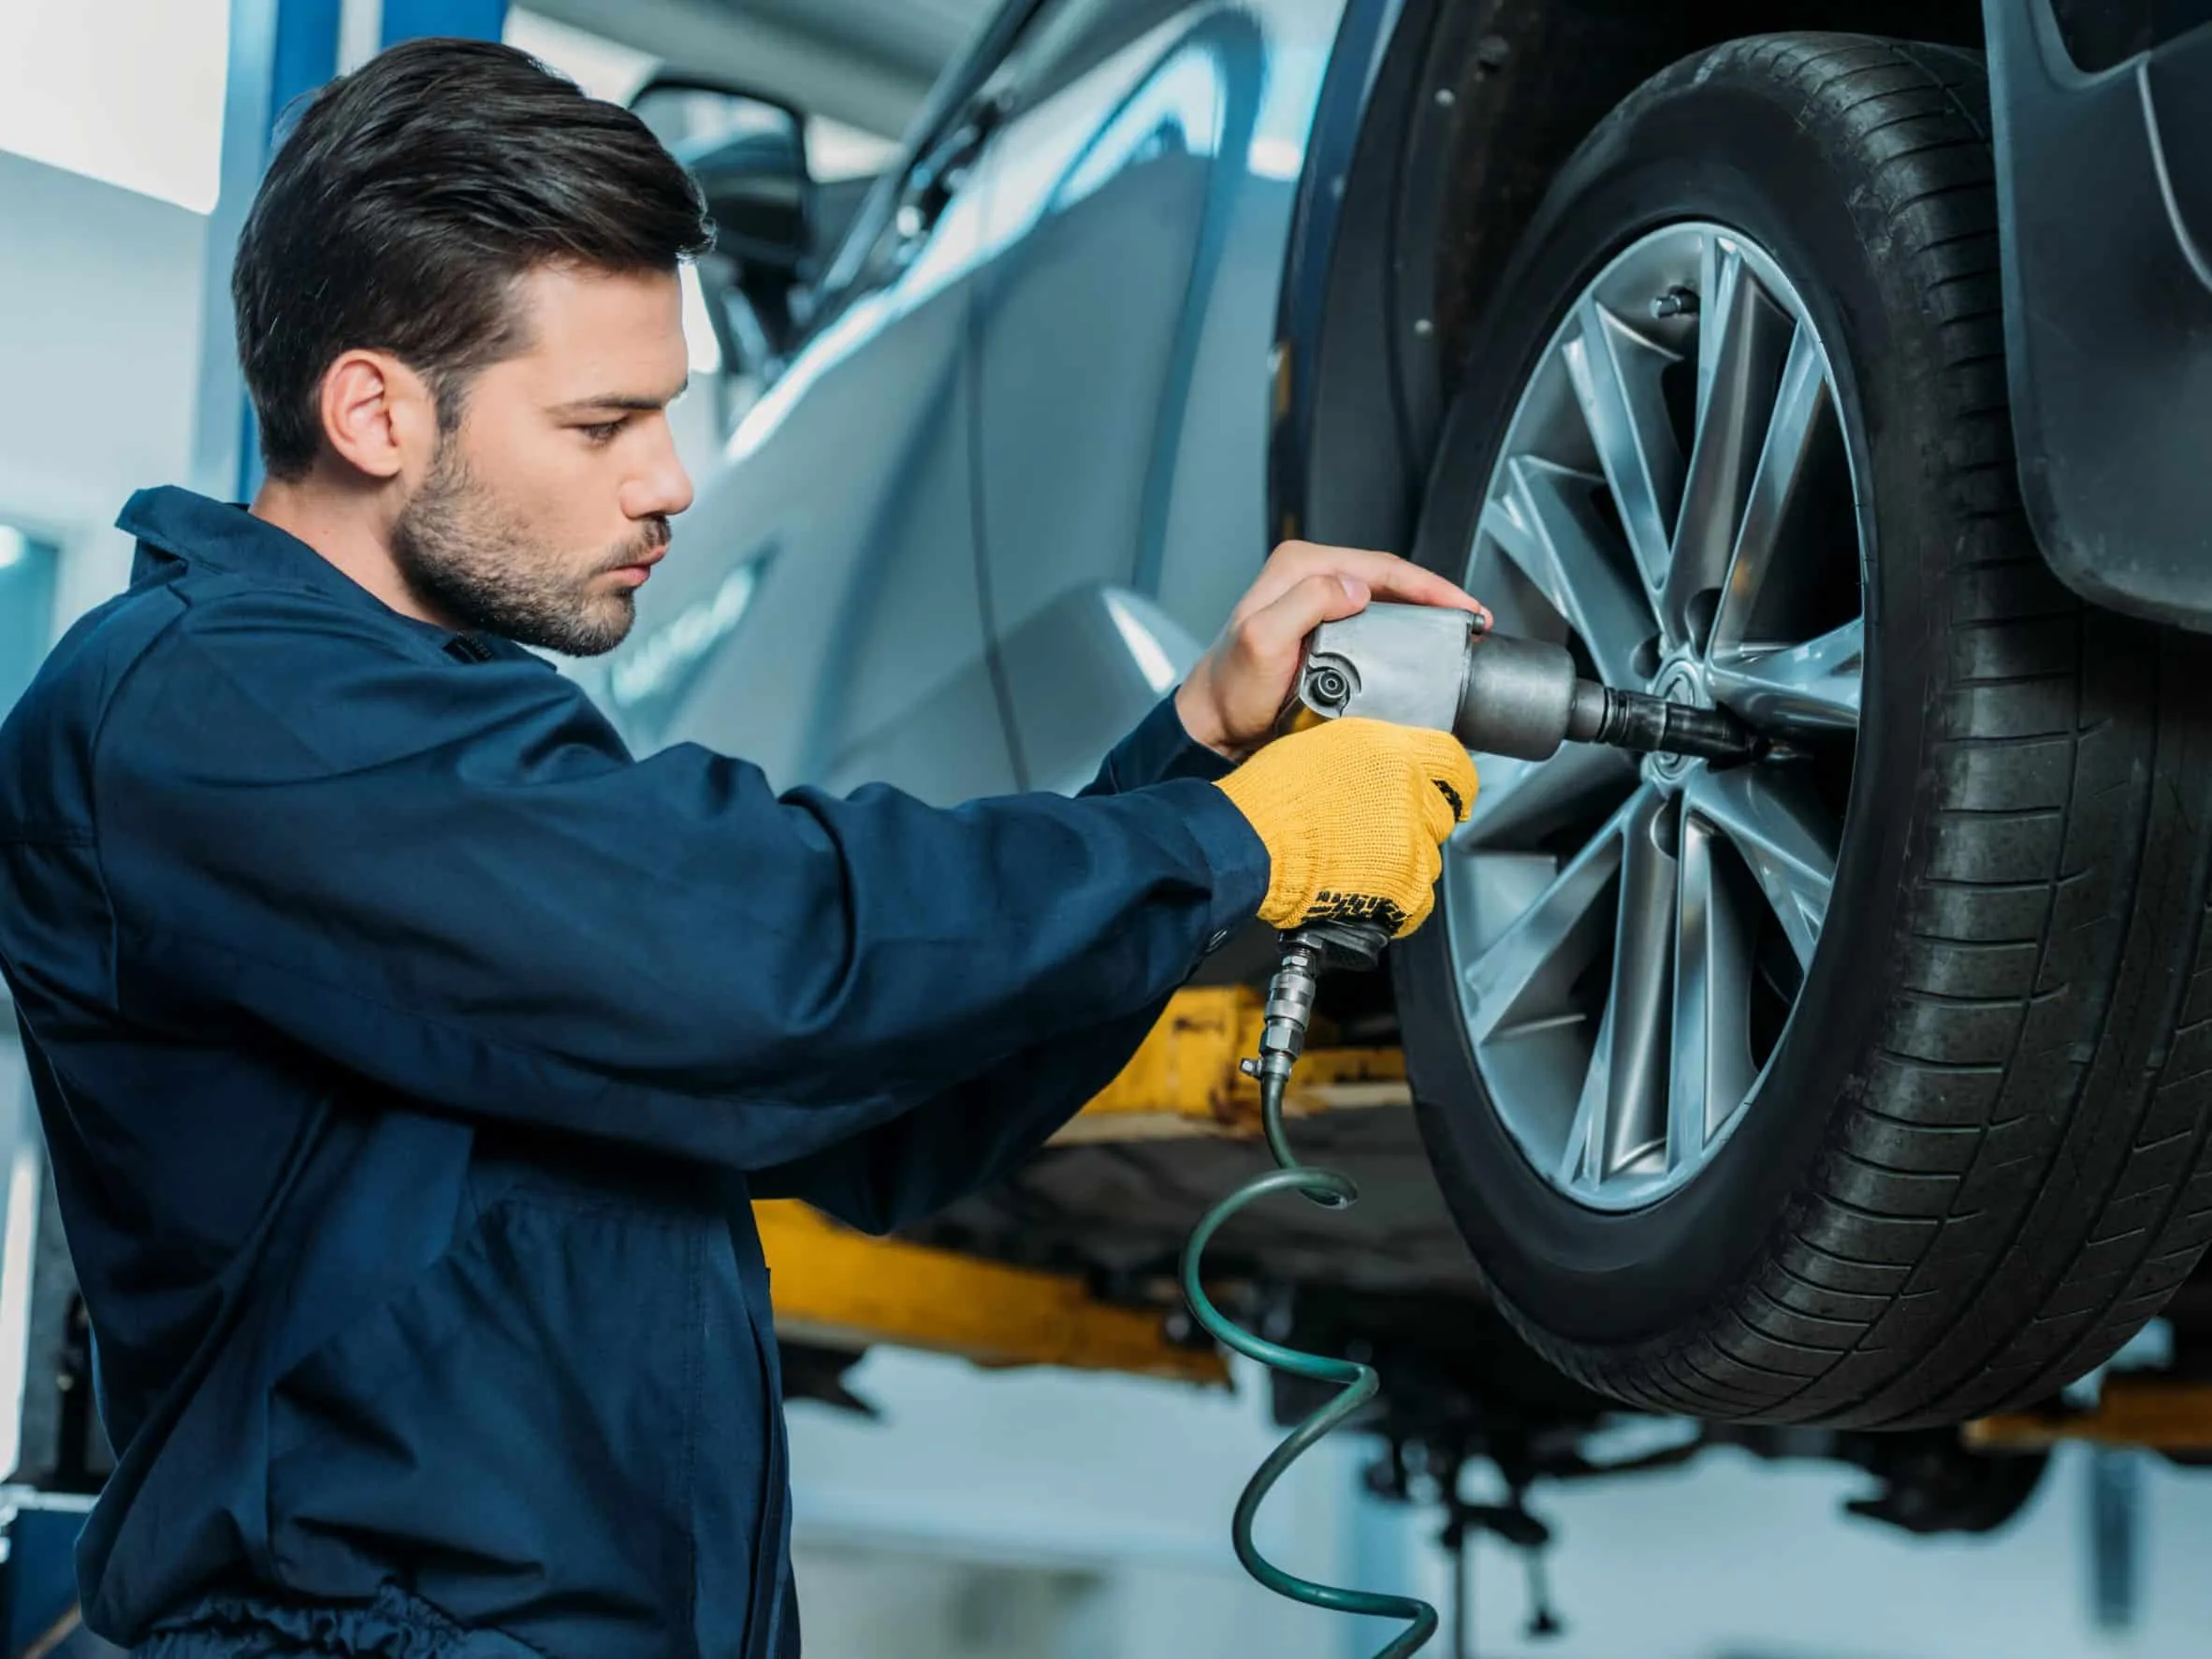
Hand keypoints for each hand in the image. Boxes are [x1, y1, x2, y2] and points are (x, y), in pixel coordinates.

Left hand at [1174, 542, 1489, 759]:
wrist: (1215, 727)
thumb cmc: (1232, 690)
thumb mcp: (1262, 640)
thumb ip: (1305, 603)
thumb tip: (1355, 587)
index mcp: (1299, 568)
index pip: (1380, 567)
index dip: (1429, 586)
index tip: (1462, 608)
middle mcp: (1308, 578)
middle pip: (1390, 578)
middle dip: (1437, 596)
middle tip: (1474, 620)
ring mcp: (1317, 603)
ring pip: (1386, 598)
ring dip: (1425, 612)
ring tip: (1459, 631)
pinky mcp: (1324, 630)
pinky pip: (1375, 621)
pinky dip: (1405, 628)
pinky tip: (1424, 642)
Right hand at [1213, 717, 1477, 938]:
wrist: (1251, 841)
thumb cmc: (1270, 799)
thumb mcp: (1323, 748)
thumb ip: (1368, 758)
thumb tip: (1383, 774)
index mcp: (1392, 750)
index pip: (1453, 761)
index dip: (1456, 783)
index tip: (1454, 795)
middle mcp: (1409, 791)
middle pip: (1440, 815)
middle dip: (1416, 827)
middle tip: (1377, 836)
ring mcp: (1410, 840)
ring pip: (1429, 860)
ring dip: (1404, 865)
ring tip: (1361, 866)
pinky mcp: (1402, 883)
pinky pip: (1419, 901)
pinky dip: (1399, 904)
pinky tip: (1371, 897)